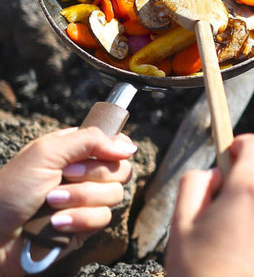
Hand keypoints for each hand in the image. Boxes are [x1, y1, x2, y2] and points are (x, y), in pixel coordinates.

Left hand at [0, 126, 136, 275]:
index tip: (103, 154)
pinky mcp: (86, 226)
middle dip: (93, 176)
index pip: (116, 144)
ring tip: (52, 203)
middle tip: (64, 176)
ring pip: (114, 195)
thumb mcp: (46, 152)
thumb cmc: (9, 191)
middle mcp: (85, 174)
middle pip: (121, 169)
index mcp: (76, 151)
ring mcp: (87, 201)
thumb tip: (129, 147)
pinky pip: (103, 219)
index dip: (114, 149)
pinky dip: (79, 220)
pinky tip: (57, 223)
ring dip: (81, 199)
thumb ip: (90, 140)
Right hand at [166, 133, 253, 276]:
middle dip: (246, 188)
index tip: (231, 155)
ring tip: (236, 245)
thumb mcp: (181, 221)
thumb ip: (197, 182)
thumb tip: (218, 172)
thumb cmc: (196, 271)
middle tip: (222, 215)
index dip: (241, 146)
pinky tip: (252, 261)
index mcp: (250, 191)